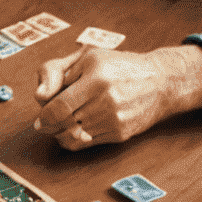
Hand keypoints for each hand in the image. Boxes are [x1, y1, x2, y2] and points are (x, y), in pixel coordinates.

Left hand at [33, 45, 201, 148]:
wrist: (161, 82)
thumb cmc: (120, 66)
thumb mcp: (89, 57)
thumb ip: (59, 73)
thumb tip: (40, 98)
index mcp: (97, 79)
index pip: (60, 107)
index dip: (44, 115)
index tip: (40, 117)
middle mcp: (107, 102)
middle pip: (65, 123)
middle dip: (50, 124)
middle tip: (45, 121)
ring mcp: (115, 120)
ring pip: (74, 136)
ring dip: (61, 132)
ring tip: (60, 123)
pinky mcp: (120, 134)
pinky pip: (87, 144)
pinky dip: (75, 139)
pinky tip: (74, 129)